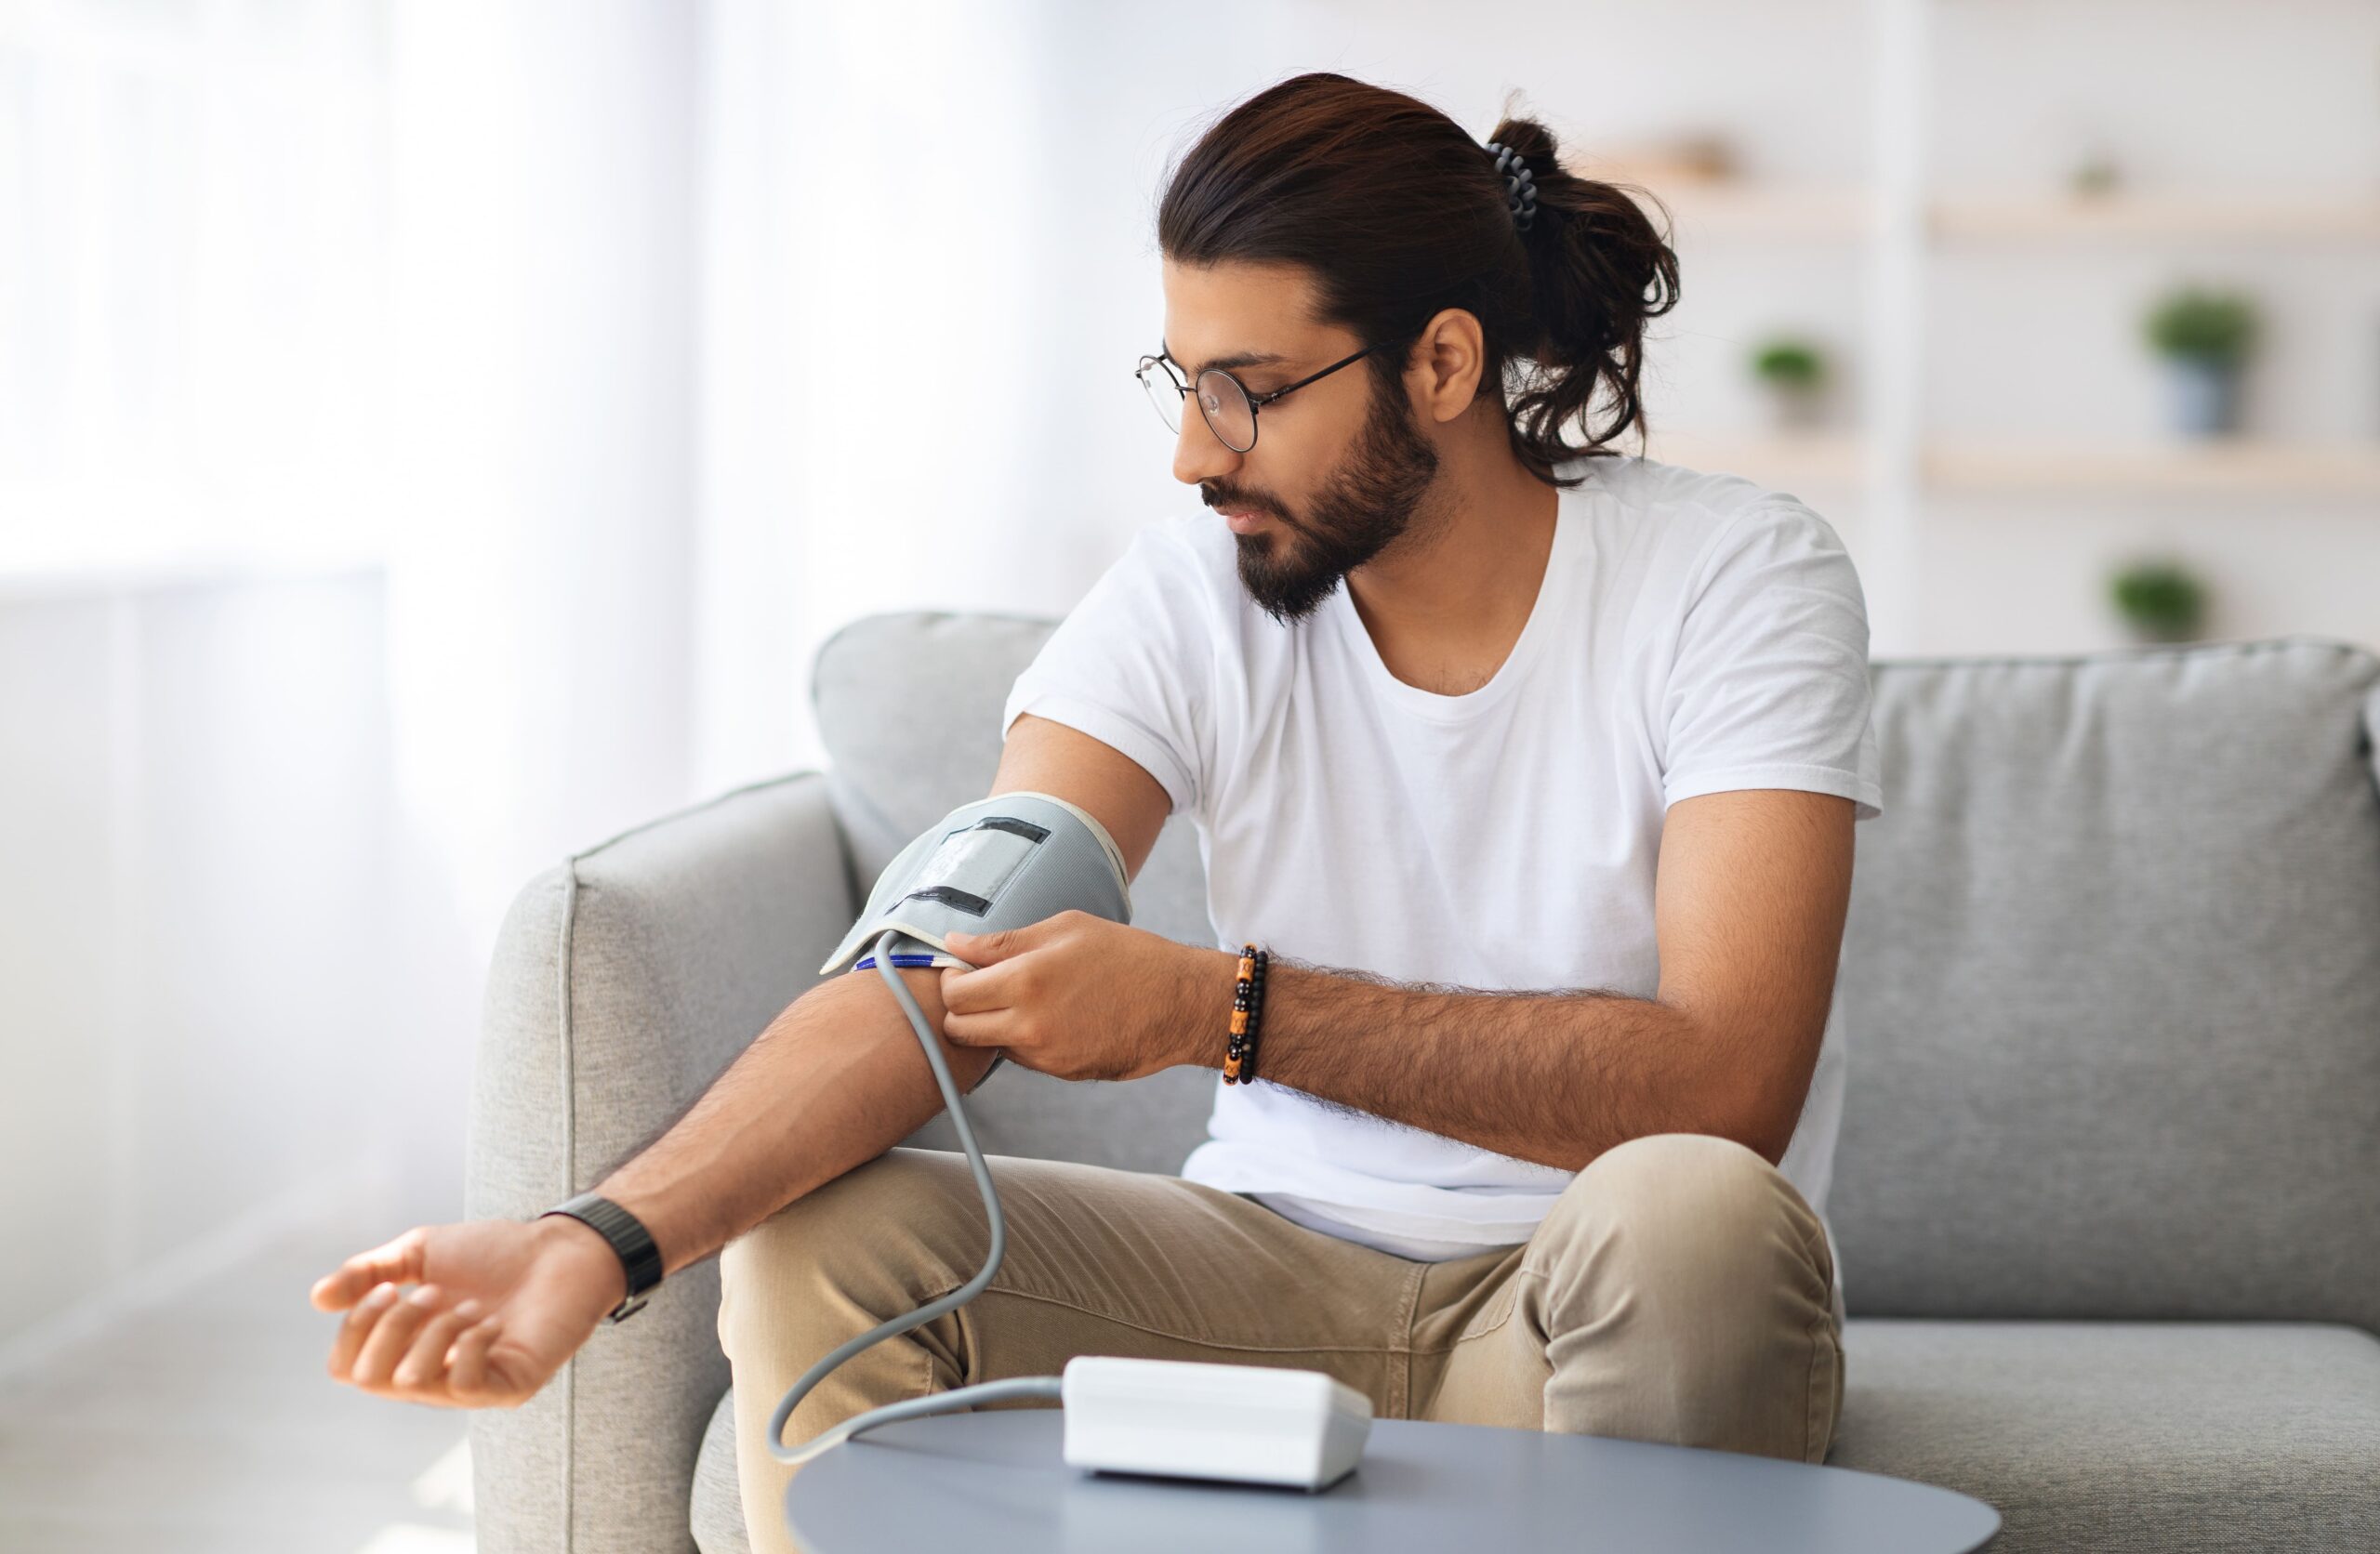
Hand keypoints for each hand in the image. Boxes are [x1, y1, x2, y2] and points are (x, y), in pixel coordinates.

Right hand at [311, 1214, 627, 1408]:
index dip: (354, 1329)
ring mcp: (468, 1389)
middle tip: (433, 1291)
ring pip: (412, 1382)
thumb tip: (317, 1299)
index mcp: (402, 1350)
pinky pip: (464, 1384)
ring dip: (434, 1330)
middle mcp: (429, 1378)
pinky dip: (470, 1344)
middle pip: (369, 1379)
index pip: (345, 1368)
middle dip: (392, 1323)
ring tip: (469, 1304)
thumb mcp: (419, 1253)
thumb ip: (368, 1273)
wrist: (562, 1248)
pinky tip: (492, 1323)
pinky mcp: (507, 1389)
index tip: (388, 1285)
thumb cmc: (493, 1253)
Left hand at [939, 911, 1222, 1081]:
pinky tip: (1055, 1016)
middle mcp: (1028, 1025)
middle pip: (958, 1029)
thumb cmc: (1127, 955)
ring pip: (988, 1046)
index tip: (962, 968)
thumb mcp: (1067, 929)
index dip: (950, 979)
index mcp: (1026, 980)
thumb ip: (1004, 941)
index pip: (953, 993)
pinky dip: (1024, 1040)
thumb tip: (954, 943)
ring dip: (993, 1026)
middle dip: (961, 1009)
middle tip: (981, 987)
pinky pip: (1022, 1057)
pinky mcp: (1061, 1073)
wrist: (1180, 1004)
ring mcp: (1045, 1055)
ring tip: (1026, 999)